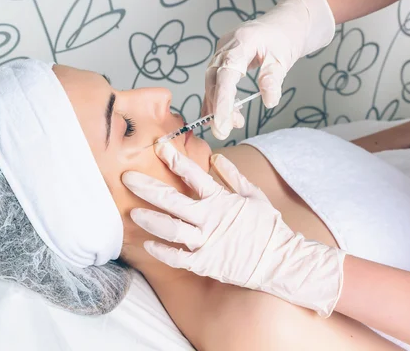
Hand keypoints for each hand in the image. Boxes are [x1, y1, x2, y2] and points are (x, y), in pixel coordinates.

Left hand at [122, 142, 344, 316]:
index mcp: (221, 199)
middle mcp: (210, 217)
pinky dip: (163, 252)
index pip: (193, 174)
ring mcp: (207, 241)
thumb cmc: (267, 226)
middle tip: (127, 178)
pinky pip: (179, 258)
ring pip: (171, 229)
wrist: (282, 260)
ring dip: (150, 220)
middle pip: (172, 200)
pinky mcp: (206, 263)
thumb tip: (217, 157)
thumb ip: (233, 176)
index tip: (157, 146)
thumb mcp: (254, 195)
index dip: (173, 158)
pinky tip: (147, 245)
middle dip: (147, 187)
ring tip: (132, 212)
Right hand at [204, 0, 335, 139]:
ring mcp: (222, 52)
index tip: (222, 125)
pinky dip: (217, 99)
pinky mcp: (222, 59)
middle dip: (219, 108)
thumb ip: (273, 79)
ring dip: (219, 106)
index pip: (226, 76)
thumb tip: (268, 101)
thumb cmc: (285, 37)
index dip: (222, 102)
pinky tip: (222, 115)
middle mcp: (226, 46)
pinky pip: (215, 82)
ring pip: (212, 83)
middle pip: (214, 81)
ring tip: (235, 122)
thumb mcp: (284, 58)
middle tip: (227, 130)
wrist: (284, 23)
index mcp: (242, 42)